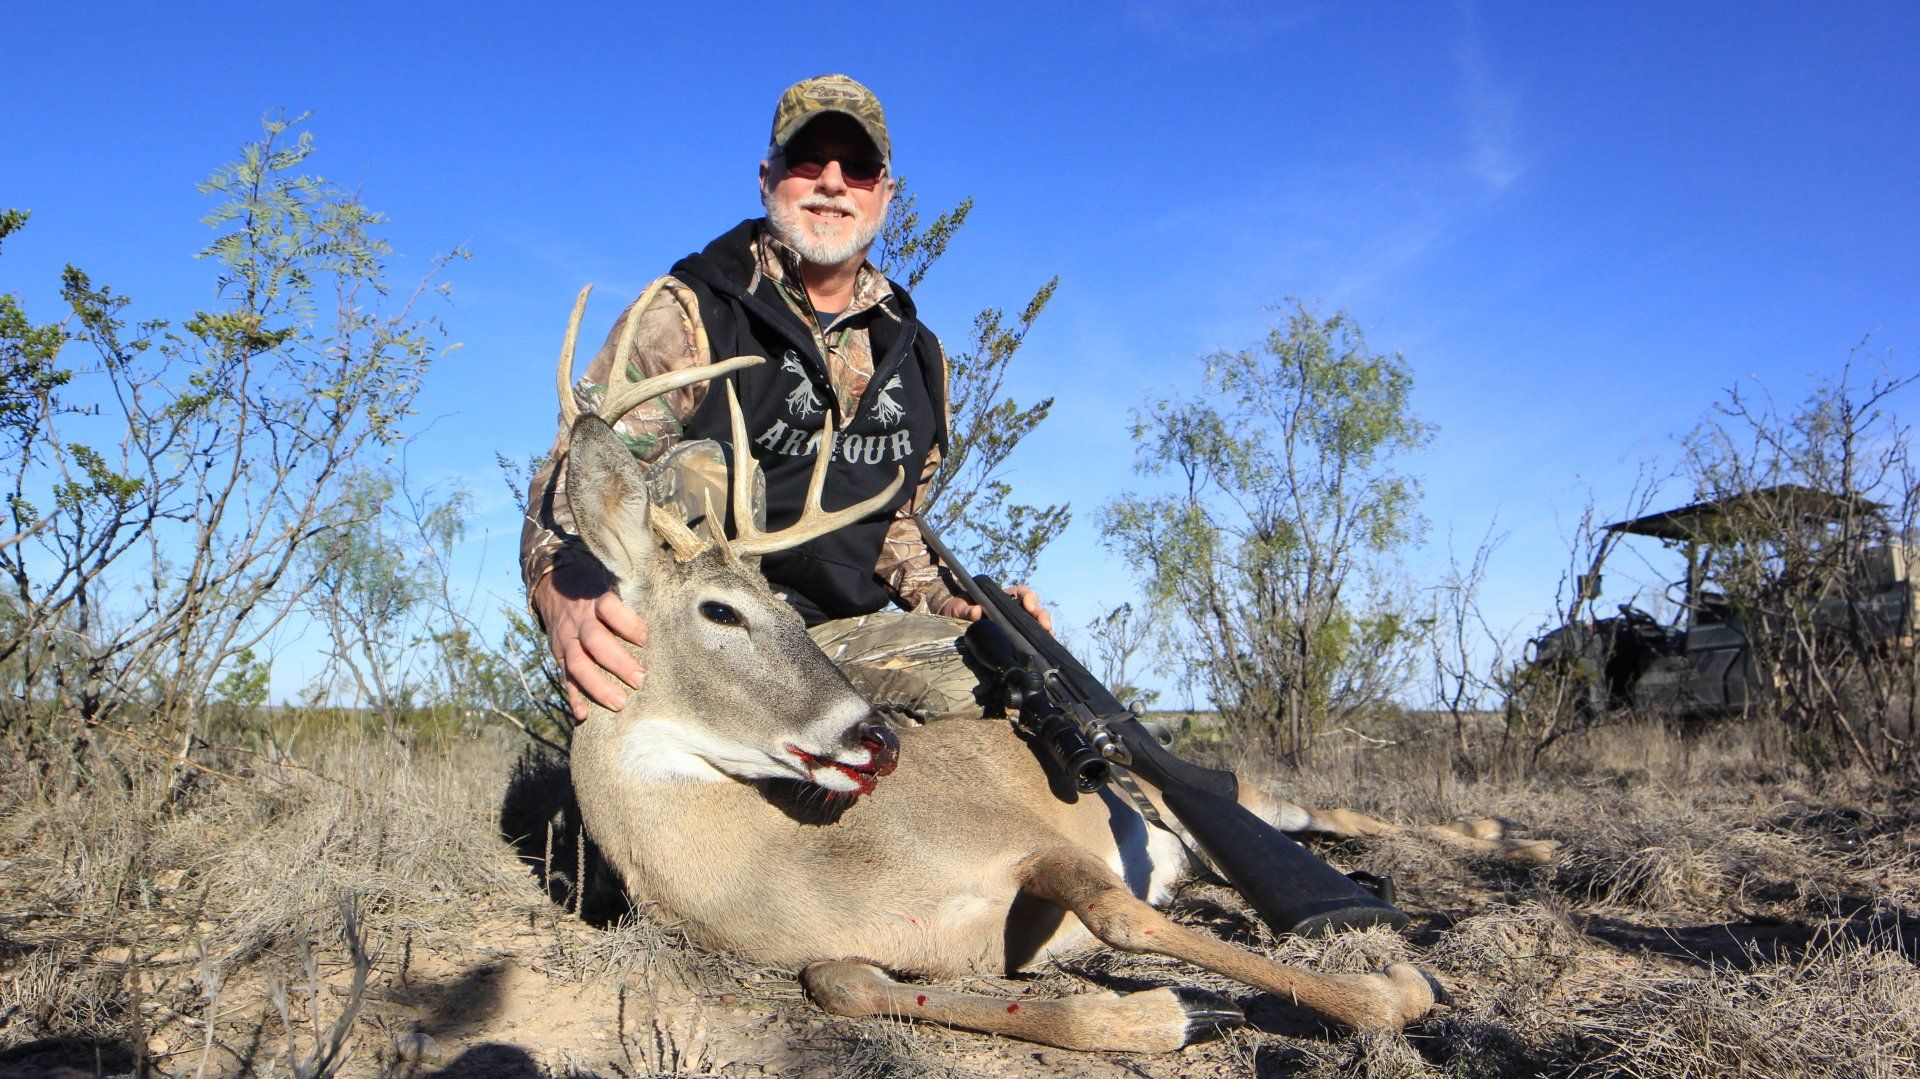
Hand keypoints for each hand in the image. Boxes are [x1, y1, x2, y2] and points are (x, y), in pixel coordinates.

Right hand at [532, 561, 649, 722]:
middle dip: (618, 662)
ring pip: (578, 664)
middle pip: (596, 641)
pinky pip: (565, 677)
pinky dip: (574, 697)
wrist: (553, 588)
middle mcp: (579, 621)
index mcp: (594, 600)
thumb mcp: (608, 584)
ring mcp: (567, 639)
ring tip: (619, 703)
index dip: (627, 623)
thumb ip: (628, 602)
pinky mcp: (559, 655)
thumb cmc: (593, 591)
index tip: (645, 639)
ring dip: (598, 686)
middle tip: (640, 680)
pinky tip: (583, 714)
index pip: (609, 608)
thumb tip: (664, 619)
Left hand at [937, 584, 1052, 632]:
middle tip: (1046, 626)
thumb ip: (965, 609)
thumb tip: (976, 612)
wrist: (950, 618)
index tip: (1029, 606)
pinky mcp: (1011, 638)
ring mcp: (1012, 623)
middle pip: (1033, 609)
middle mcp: (1010, 609)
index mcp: (1001, 598)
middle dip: (1042, 615)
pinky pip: (1027, 638)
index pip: (1022, 593)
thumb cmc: (956, 607)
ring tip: (1050, 638)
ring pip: (1033, 624)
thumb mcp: (958, 607)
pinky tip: (1042, 650)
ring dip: (1043, 630)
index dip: (1029, 597)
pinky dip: (1037, 642)